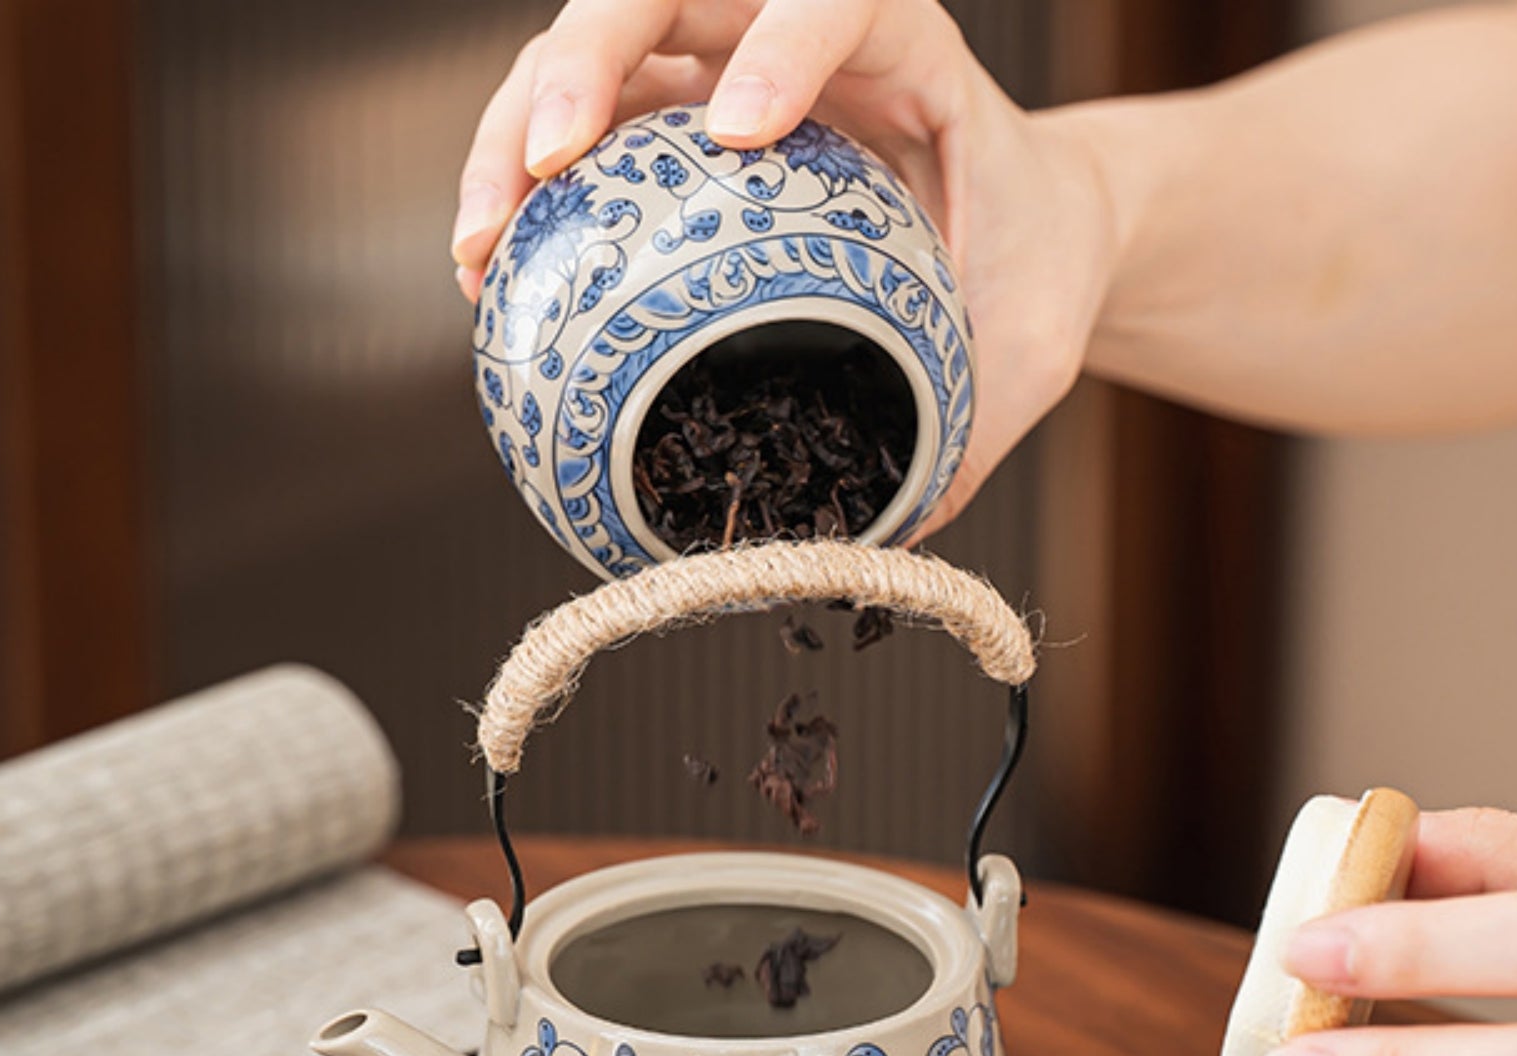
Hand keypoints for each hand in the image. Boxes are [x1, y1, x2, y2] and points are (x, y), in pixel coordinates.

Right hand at [450, 0, 1116, 531]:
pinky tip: (490, 280)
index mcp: (907, 48)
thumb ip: (968, 428)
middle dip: (587, 59)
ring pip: (595, 49)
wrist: (1036, 236)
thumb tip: (881, 543)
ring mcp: (724, 67)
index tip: (741, 129)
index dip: (784, 40)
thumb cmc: (1034, 275)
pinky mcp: (675, 121)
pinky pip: (583, 132)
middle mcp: (797, 32)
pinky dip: (524, 192)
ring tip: (479, 250)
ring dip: (515, 133)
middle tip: (545, 166)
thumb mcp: (1027, 351)